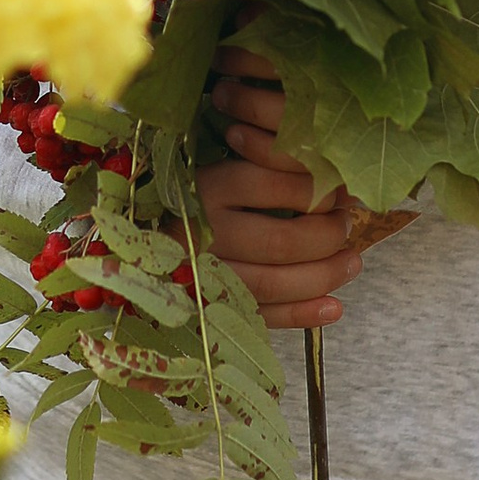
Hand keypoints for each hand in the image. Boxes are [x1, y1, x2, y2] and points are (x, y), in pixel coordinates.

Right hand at [197, 42, 364, 332]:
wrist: (126, 240)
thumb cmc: (183, 193)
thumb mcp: (213, 162)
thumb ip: (262, 162)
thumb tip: (329, 173)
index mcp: (205, 186)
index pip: (277, 184)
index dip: (320, 190)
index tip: (339, 188)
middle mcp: (203, 231)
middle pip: (283, 240)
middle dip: (328, 236)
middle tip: (346, 225)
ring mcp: (203, 275)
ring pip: (275, 282)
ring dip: (325, 275)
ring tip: (353, 262)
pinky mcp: (205, 309)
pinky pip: (260, 317)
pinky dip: (302, 315)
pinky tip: (334, 307)